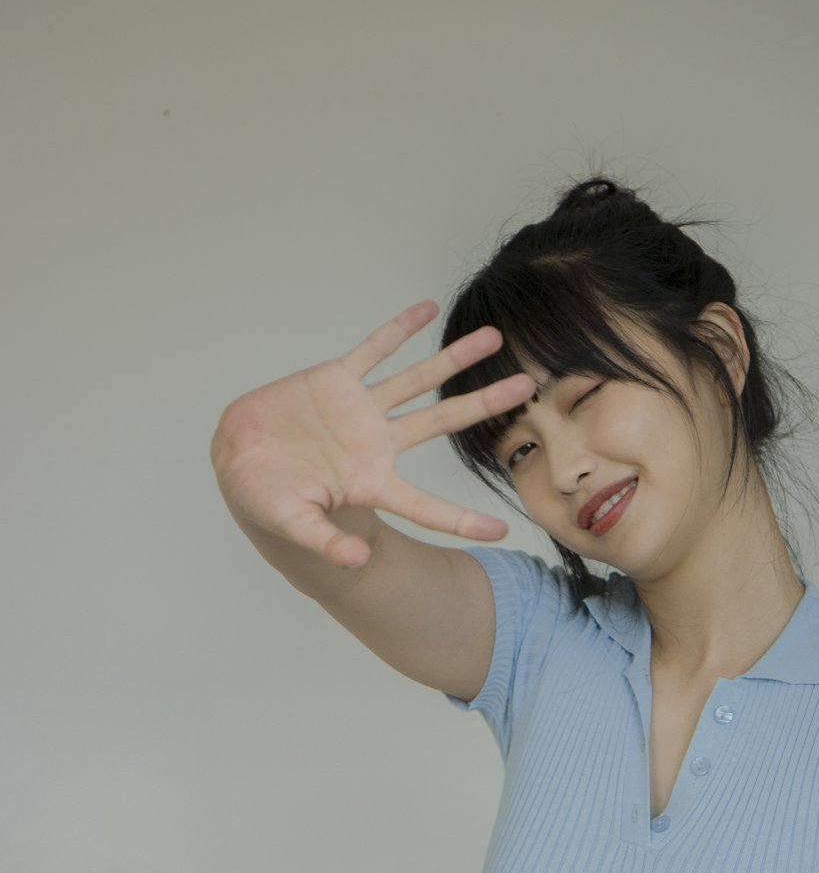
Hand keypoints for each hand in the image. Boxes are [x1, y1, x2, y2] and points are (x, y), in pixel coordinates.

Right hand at [210, 300, 534, 567]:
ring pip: (417, 378)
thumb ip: (325, 541)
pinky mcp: (336, 379)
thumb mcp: (294, 524)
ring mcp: (360, 408)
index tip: (502, 531)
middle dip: (484, 404)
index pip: (426, 508)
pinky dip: (398, 329)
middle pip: (442, 422)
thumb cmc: (267, 498)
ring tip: (495, 337)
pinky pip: (372, 349)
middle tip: (527, 388)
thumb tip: (357, 562)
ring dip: (455, 358)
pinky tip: (428, 310)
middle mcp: (377, 442)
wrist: (237, 461)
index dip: (462, 520)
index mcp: (372, 483)